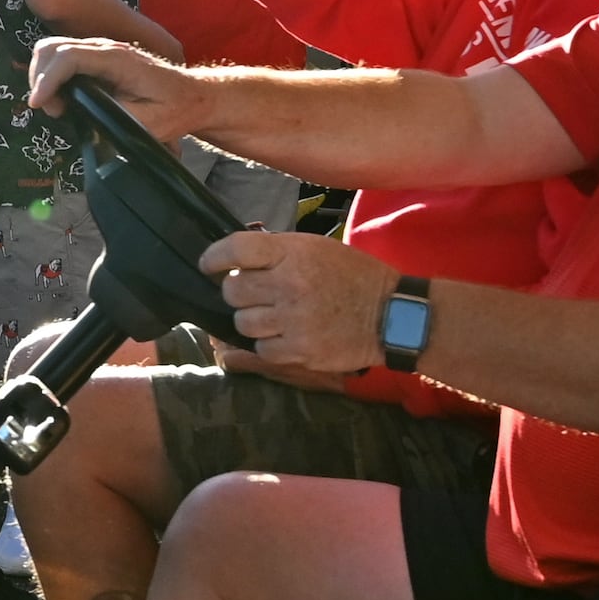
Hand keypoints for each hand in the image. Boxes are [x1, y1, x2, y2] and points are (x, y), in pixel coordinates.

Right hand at [27, 37, 206, 139]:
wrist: (193, 96)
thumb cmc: (175, 108)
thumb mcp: (148, 122)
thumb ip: (114, 117)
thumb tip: (83, 118)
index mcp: (118, 59)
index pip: (69, 57)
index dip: (48, 80)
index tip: (39, 105)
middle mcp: (106, 48)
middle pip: (53, 47)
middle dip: (41, 78)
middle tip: (52, 110)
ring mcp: (100, 51)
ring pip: (53, 50)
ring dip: (44, 77)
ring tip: (57, 107)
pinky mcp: (97, 59)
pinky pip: (63, 58)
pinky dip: (52, 77)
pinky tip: (63, 100)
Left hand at [200, 229, 392, 374]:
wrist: (390, 315)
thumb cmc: (352, 276)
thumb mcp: (317, 249)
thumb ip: (277, 252)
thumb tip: (235, 260)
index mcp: (294, 252)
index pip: (236, 249)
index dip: (214, 257)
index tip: (209, 266)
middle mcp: (290, 284)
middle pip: (233, 290)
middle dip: (238, 292)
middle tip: (254, 294)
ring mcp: (293, 320)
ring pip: (244, 322)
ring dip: (252, 320)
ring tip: (274, 317)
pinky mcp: (299, 351)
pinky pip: (262, 349)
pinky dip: (269, 344)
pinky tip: (286, 336)